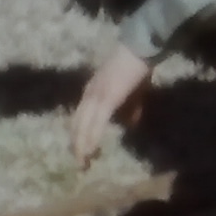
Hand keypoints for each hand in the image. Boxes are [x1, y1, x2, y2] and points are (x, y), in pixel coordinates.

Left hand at [69, 45, 153, 165]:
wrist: (138, 50)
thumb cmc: (136, 69)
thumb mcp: (132, 93)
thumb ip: (129, 109)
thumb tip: (130, 125)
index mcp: (91, 93)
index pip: (80, 118)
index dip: (79, 136)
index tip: (81, 152)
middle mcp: (88, 95)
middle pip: (76, 125)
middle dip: (77, 146)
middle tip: (80, 164)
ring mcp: (95, 98)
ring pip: (83, 127)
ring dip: (82, 147)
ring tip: (83, 163)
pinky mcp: (105, 100)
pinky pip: (95, 124)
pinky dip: (91, 139)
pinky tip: (90, 151)